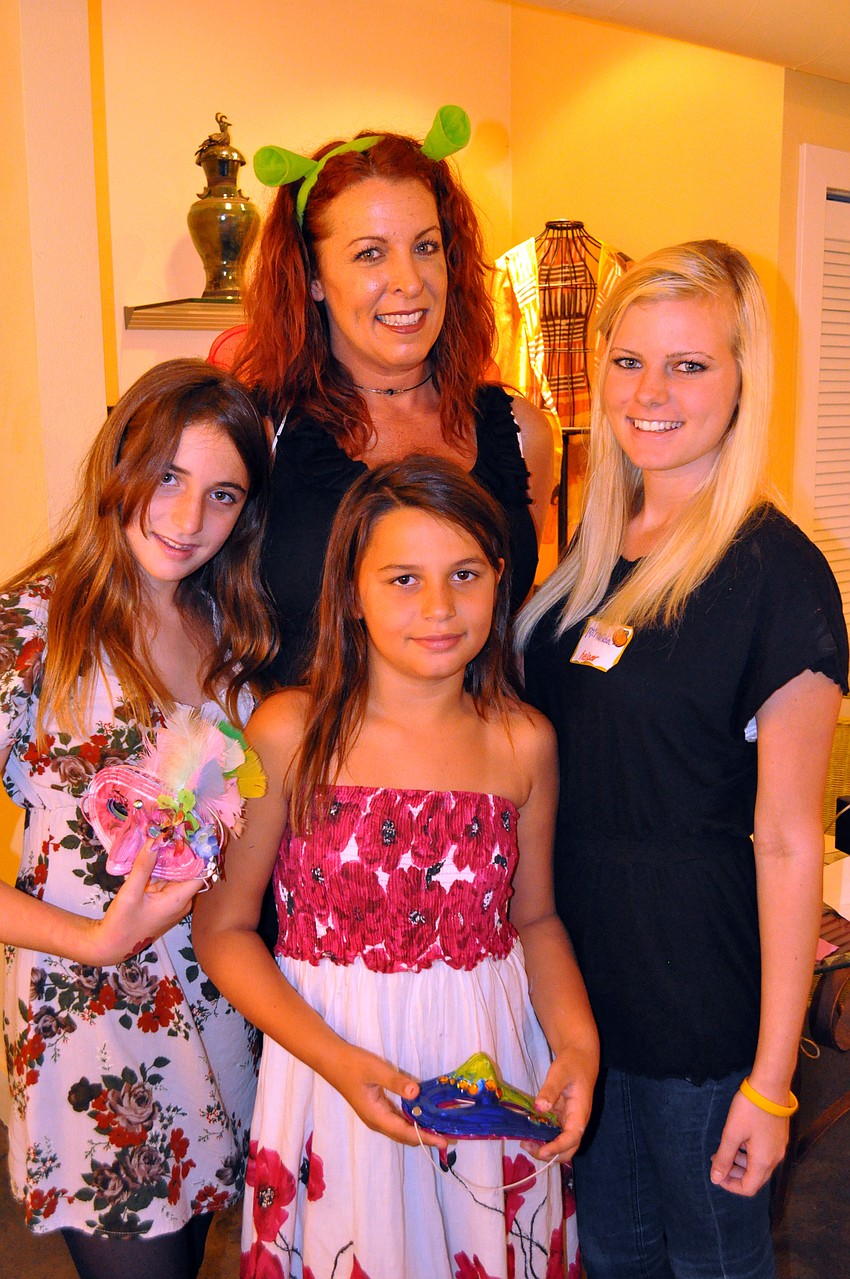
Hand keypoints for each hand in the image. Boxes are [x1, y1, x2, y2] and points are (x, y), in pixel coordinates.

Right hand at [88, 841, 202, 963]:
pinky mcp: (163, 902)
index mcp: (179, 900)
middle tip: (174, 827)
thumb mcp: (131, 893)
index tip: (193, 832)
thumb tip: (156, 839)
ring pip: (177, 875)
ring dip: (171, 858)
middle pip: (190, 871)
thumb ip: (143, 866)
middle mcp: (181, 901)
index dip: (199, 853)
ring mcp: (173, 902)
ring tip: (165, 834)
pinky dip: (162, 868)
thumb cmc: (122, 924)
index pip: (201, 872)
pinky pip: (167, 881)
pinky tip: (154, 851)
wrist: (111, 946)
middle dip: (182, 851)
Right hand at [326, 1045, 447, 1150]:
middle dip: (426, 1138)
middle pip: (405, 1136)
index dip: (426, 1137)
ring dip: (420, 1132)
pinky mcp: (377, 1109)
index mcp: (376, 1117)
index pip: (405, 1133)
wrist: (333, 1060)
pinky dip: (412, 1122)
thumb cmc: (354, 1065)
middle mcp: (377, 1121)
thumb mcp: (376, 1070)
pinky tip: (423, 1117)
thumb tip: (415, 1093)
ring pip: (402, 1130)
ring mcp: (376, 1116)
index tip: (444, 1141)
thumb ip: (396, 1082)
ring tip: (441, 1131)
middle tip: (450, 1138)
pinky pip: (398, 1121)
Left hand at [524, 1045, 596, 1162]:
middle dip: (549, 1154)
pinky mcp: (562, 1118)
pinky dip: (543, 1137)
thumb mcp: (560, 1072)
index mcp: (580, 1113)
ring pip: (560, 1145)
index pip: (572, 1138)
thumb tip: (540, 1108)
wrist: (580, 1058)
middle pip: (568, 1149)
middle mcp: (576, 1122)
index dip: (557, 1148)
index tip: (541, 1151)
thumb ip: (550, 1090)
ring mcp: (569, 1121)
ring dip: (544, 1148)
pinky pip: (554, 1134)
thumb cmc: (572, 1064)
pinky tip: (529, 1132)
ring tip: (525, 1141)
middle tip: (527, 1145)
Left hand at [710, 1088, 789, 1195]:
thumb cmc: (749, 1109)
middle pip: (755, 1179)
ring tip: (725, 1148)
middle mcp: (775, 1159)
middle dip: (735, 1174)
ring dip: (741, 1163)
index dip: (730, 1185)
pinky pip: (764, 1154)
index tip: (716, 1173)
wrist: (770, 1086)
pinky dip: (749, 1153)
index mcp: (763, 1162)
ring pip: (759, 1166)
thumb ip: (723, 1157)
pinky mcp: (779, 1137)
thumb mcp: (732, 1133)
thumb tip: (715, 1179)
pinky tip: (739, 1138)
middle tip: (718, 1159)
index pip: (748, 1188)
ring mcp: (779, 1148)